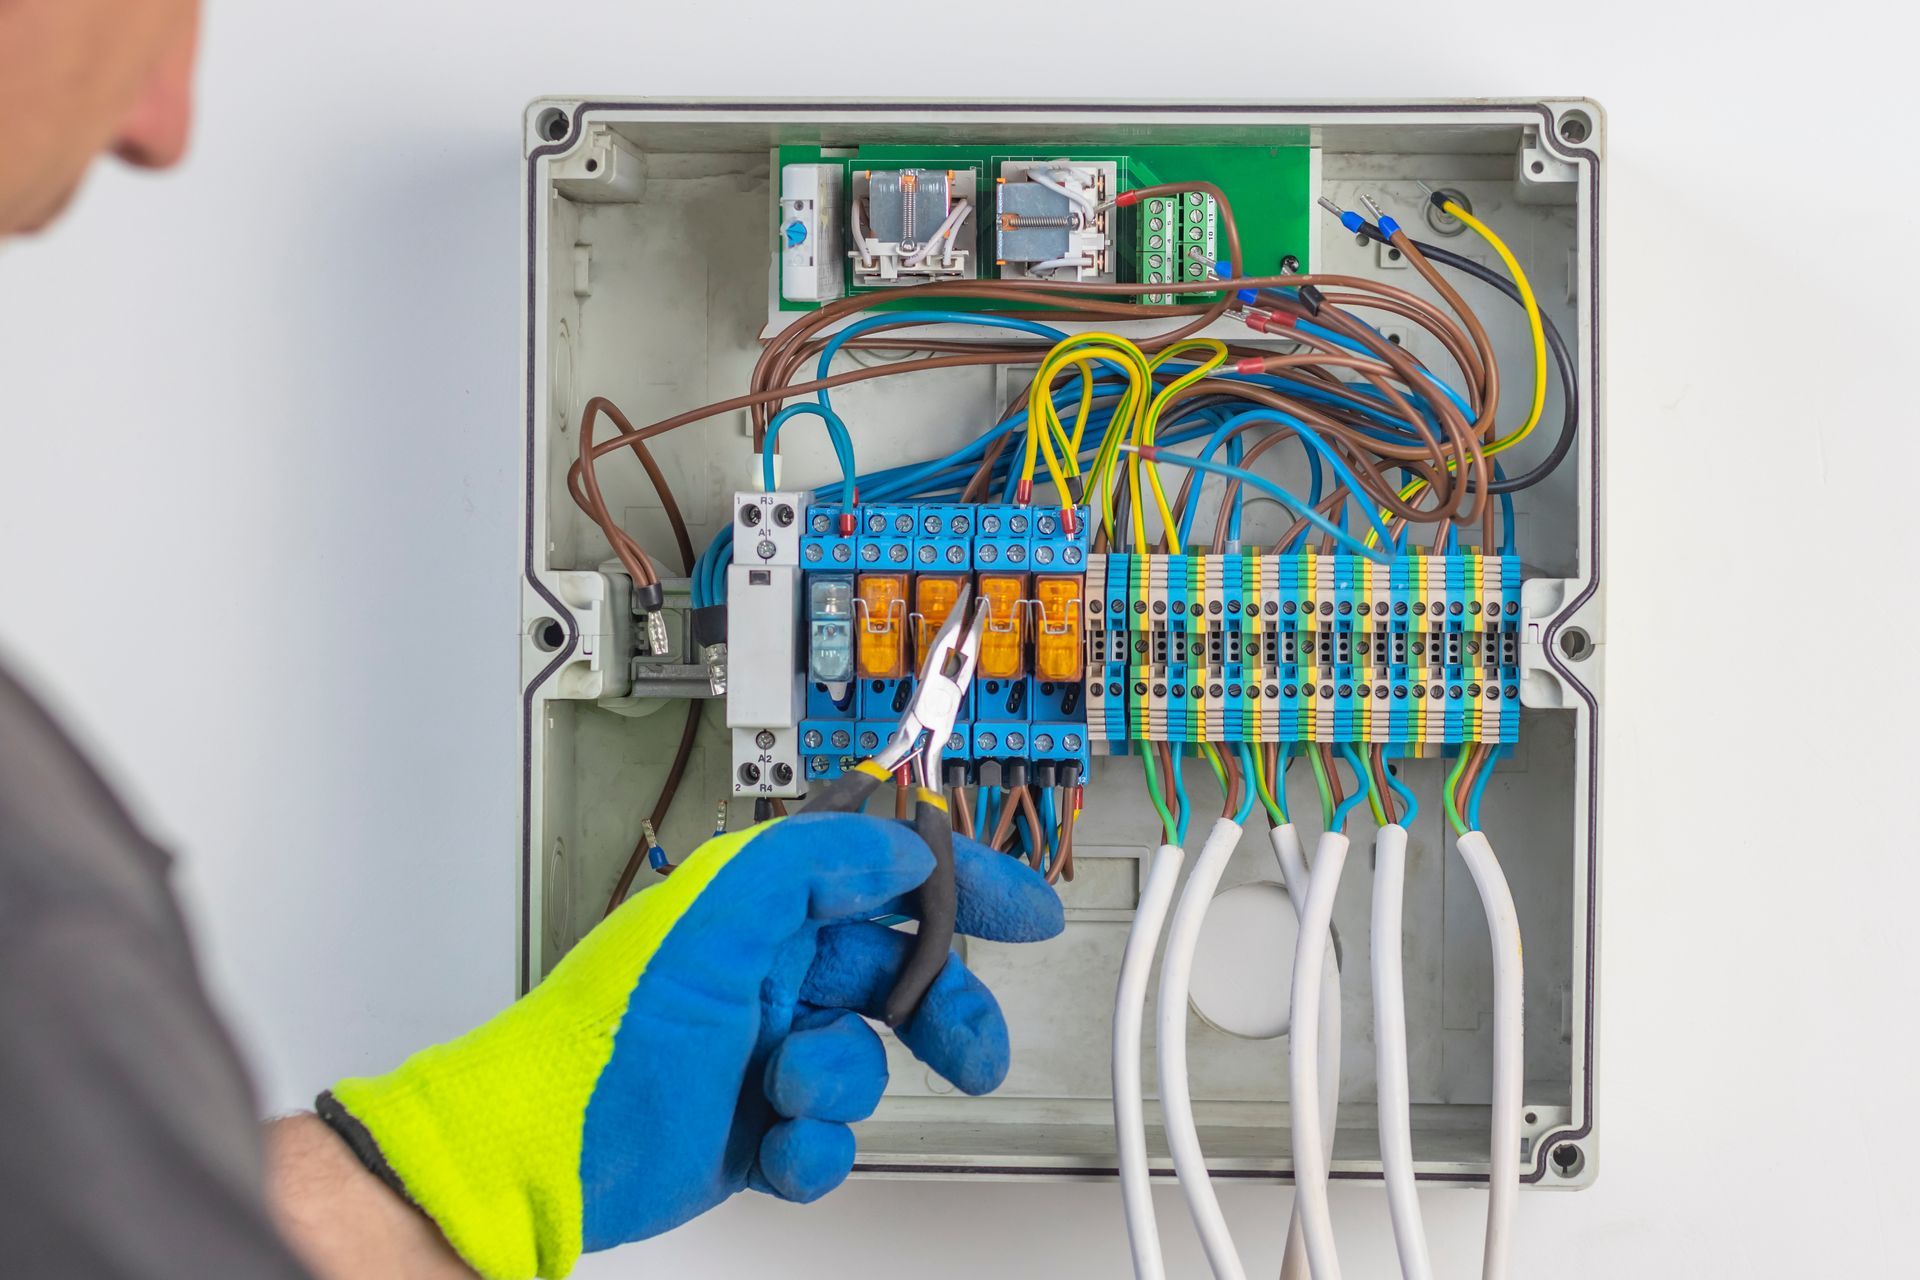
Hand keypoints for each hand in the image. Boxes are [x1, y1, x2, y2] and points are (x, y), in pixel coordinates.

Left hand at [317, 813, 1061, 1279]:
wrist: (548, 1146)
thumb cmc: (609, 1028)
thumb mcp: (717, 913)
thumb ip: (815, 860)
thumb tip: (901, 851)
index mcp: (765, 906)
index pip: (886, 874)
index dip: (961, 886)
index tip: (1023, 909)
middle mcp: (771, 971)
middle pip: (897, 978)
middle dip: (942, 1013)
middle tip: (972, 1049)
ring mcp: (767, 1049)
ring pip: (866, 1063)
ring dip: (843, 1085)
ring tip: (793, 1090)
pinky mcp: (761, 1124)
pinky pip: (831, 1136)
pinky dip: (814, 1148)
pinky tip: (778, 1142)